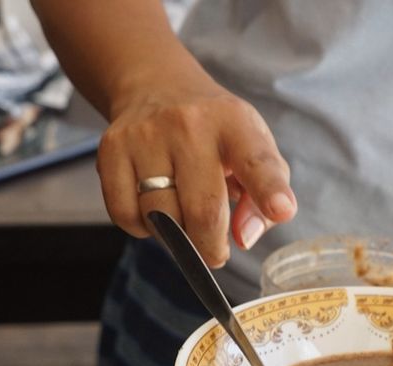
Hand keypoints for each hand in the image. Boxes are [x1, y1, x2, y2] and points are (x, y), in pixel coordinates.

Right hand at [97, 69, 295, 266]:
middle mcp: (190, 124)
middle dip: (211, 246)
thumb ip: (262, 197)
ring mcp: (146, 134)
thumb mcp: (254, 150)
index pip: (256, 161)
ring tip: (182, 219)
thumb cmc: (216, 133)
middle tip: (214, 251)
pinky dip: (142, 228)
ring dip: (174, 237)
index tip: (280, 210)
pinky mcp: (112, 147)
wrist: (157, 87)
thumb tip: (244, 238)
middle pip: (202, 210)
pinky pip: (125, 214)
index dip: (269, 191)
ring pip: (160, 218)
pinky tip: (154, 210)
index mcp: (236, 123)